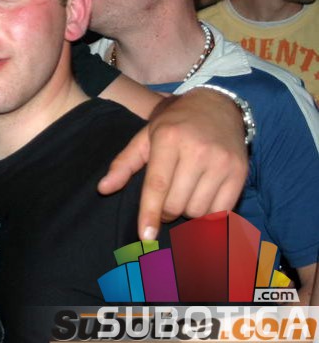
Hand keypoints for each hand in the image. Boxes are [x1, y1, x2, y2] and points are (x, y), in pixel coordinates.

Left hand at [98, 88, 247, 240]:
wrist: (216, 106)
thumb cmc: (174, 125)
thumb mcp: (144, 137)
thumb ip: (124, 164)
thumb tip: (103, 189)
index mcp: (169, 139)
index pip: (157, 185)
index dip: (149, 213)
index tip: (145, 236)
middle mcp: (197, 150)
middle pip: (176, 204)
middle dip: (165, 211)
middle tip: (164, 200)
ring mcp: (222, 162)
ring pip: (198, 211)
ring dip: (187, 211)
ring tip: (184, 193)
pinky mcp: (240, 173)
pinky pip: (221, 211)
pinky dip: (208, 214)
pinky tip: (201, 199)